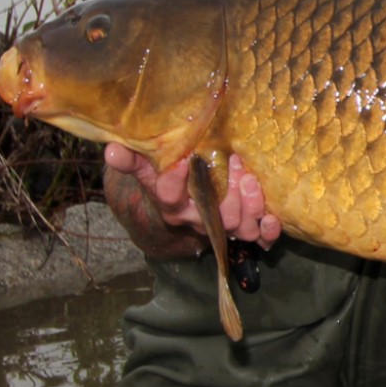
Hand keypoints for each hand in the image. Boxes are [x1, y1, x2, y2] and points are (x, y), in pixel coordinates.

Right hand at [103, 144, 281, 249]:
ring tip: (250, 179)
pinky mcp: (245, 229)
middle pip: (212, 215)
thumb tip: (111, 149)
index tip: (185, 160)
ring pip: (236, 226)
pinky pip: (258, 238)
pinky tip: (273, 218)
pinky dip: (268, 231)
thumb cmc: (168, 182)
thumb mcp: (149, 169)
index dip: (175, 181)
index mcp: (171, 202)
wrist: (184, 210)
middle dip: (226, 193)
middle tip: (233, 163)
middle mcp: (196, 218)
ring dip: (248, 206)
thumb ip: (134, 159)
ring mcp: (221, 227)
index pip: (168, 195)